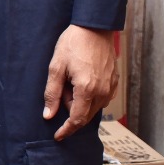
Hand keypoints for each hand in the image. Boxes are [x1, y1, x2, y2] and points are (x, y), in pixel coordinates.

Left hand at [44, 25, 117, 140]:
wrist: (94, 28)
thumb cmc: (73, 45)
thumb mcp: (56, 68)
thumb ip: (52, 93)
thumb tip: (48, 115)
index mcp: (87, 90)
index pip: (77, 119)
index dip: (66, 130)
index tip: (58, 136)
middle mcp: (102, 92)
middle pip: (85, 115)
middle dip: (70, 111)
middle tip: (60, 92)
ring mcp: (111, 87)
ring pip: (93, 107)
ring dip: (79, 103)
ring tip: (70, 82)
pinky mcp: (115, 82)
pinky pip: (101, 98)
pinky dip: (89, 97)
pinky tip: (80, 81)